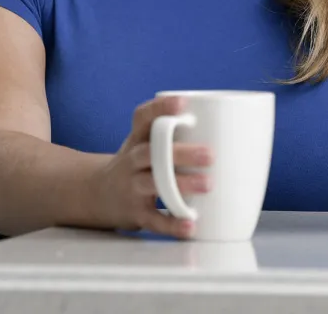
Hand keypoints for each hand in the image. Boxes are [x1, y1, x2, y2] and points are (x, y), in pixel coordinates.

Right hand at [90, 95, 212, 236]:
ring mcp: (131, 186)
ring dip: (181, 185)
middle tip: (209, 154)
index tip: (182, 103)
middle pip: (151, 152)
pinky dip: (172, 224)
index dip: (161, 108)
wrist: (97, 194)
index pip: (143, 117)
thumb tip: (230, 128)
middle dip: (180, 153)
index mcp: (137, 138)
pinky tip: (191, 225)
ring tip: (207, 184)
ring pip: (153, 184)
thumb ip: (174, 134)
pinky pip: (153, 220)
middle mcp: (131, 160)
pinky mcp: (135, 213)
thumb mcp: (144, 142)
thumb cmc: (136, 163)